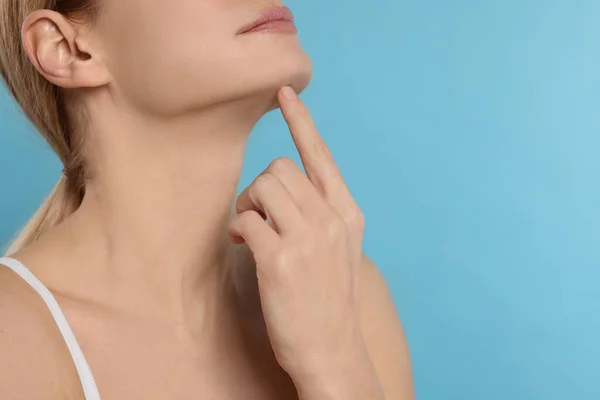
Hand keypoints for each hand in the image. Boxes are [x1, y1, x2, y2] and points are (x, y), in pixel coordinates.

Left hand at [226, 86, 368, 382]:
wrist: (332, 352)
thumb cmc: (328, 302)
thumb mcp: (340, 251)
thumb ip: (321, 215)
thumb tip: (280, 187)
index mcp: (348, 214)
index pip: (322, 156)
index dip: (301, 122)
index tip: (285, 93)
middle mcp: (332, 219)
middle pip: (279, 168)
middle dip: (259, 188)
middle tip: (256, 216)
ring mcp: (308, 237)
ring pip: (261, 186)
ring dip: (247, 205)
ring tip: (250, 232)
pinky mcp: (280, 258)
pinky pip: (245, 219)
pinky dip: (237, 228)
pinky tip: (242, 244)